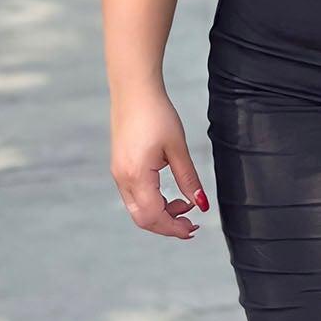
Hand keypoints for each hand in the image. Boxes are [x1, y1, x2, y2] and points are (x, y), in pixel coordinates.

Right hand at [110, 85, 209, 240]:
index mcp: (137, 176)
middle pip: (143, 218)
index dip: (174, 228)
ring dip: (161, 213)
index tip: (194, 229)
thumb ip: (189, 179)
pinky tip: (169, 194)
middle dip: (167, 226)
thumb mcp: (178, 148)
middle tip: (191, 224)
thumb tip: (202, 205)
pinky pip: (134, 196)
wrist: (134, 91)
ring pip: (137, 209)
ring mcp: (118, 174)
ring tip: (184, 205)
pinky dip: (152, 202)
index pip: (154, 216)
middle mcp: (123, 179)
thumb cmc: (156, 114)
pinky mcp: (120, 167)